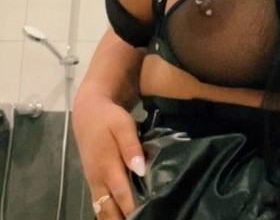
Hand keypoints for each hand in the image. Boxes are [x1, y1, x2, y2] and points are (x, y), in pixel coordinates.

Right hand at [73, 94, 144, 218]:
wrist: (88, 113)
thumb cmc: (110, 119)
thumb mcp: (123, 126)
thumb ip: (131, 147)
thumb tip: (141, 170)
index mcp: (107, 167)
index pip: (122, 195)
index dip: (134, 209)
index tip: (148, 214)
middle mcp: (98, 180)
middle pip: (109, 210)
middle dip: (124, 219)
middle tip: (144, 218)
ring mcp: (94, 182)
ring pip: (103, 210)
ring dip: (115, 219)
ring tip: (136, 218)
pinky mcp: (93, 181)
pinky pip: (100, 205)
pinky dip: (110, 214)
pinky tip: (123, 216)